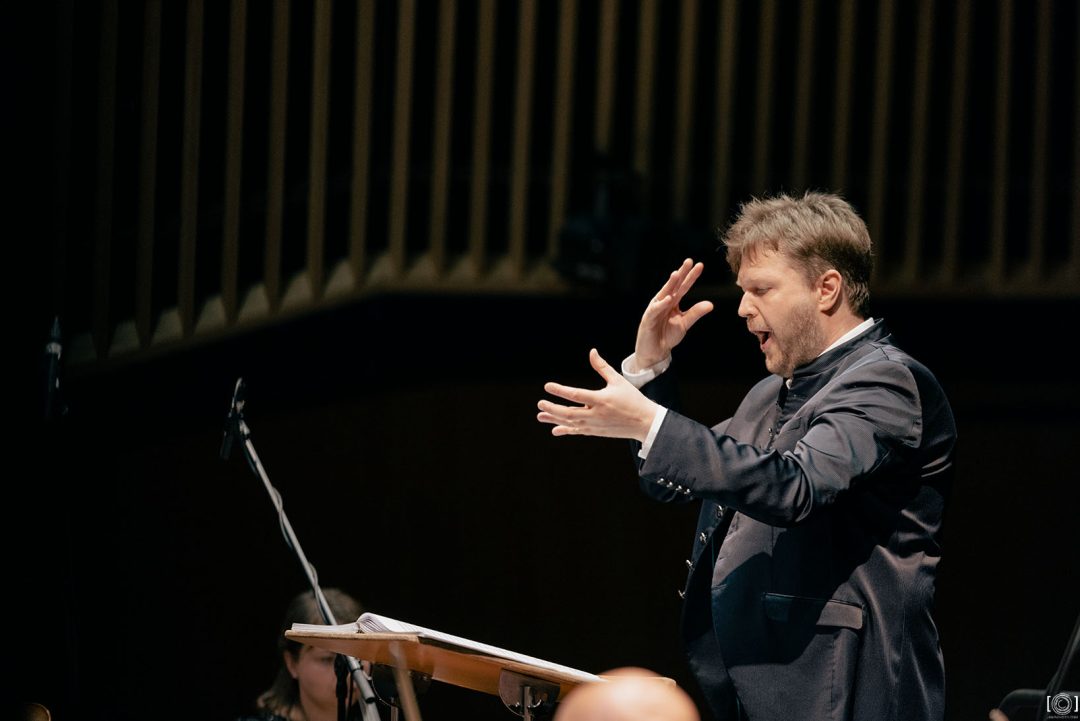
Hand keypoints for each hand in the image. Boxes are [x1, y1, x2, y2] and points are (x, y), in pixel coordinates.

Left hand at [537, 349, 660, 441]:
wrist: (645, 422)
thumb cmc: (632, 399)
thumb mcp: (618, 380)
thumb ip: (602, 367)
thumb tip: (592, 351)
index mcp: (601, 399)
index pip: (576, 395)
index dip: (560, 390)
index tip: (547, 386)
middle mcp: (596, 414)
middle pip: (569, 412)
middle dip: (552, 408)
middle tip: (540, 404)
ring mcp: (595, 425)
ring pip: (570, 423)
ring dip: (554, 419)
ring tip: (540, 415)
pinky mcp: (596, 431)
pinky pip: (577, 431)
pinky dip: (565, 430)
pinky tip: (554, 429)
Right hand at [633, 259, 713, 369]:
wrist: (655, 352)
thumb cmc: (667, 335)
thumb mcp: (684, 323)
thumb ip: (695, 313)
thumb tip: (711, 304)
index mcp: (672, 302)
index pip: (683, 287)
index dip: (691, 277)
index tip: (700, 265)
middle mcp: (663, 302)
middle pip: (673, 286)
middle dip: (681, 273)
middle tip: (688, 261)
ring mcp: (655, 310)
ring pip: (663, 294)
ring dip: (669, 284)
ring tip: (677, 274)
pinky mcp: (648, 319)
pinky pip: (655, 310)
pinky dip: (660, 305)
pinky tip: (668, 299)